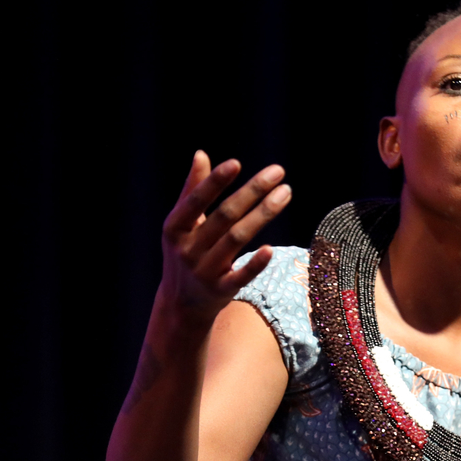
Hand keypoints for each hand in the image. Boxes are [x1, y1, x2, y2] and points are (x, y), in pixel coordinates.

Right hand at [159, 151, 292, 323]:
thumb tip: (201, 154)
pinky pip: (240, 277)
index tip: (236, 163)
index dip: (214, 182)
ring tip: (285, 192)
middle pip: (224, 217)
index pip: (196, 201)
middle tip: (278, 171)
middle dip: (252, 192)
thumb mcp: (181, 225)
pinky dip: (254, 264)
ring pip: (237, 240)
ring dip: (263, 214)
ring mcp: (204, 272)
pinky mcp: (220, 291)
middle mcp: (187, 249)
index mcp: (175, 228)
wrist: (180, 305)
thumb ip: (191, 190)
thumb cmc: (185, 253)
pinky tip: (271, 249)